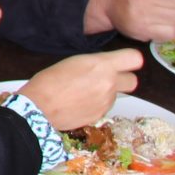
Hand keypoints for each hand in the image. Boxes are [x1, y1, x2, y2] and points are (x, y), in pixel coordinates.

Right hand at [19, 49, 141, 132]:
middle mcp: (109, 84)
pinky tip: (80, 101)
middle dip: (123, 79)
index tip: (123, 61)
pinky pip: (105, 106)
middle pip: (133, 81)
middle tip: (107, 77)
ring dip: (106, 92)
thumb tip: (105, 67)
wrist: (39, 107)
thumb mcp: (75, 61)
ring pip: (117, 94)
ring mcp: (106, 102)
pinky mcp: (100, 115)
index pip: (135, 59)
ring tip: (84, 91)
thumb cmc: (50, 81)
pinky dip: (97, 104)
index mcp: (102, 65)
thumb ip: (97, 63)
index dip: (129, 60)